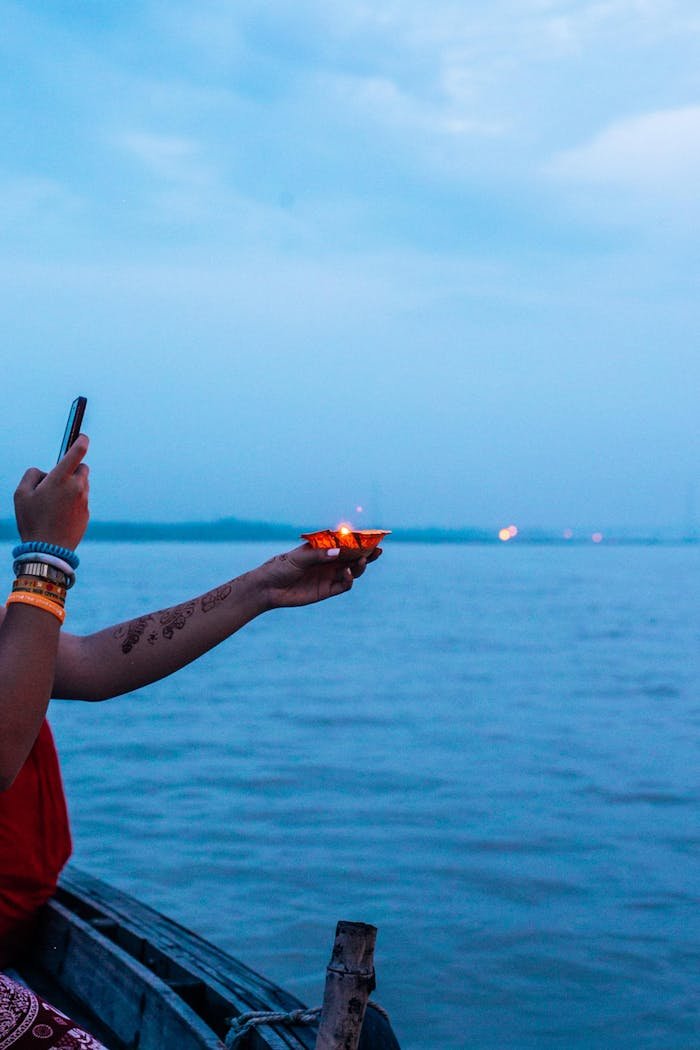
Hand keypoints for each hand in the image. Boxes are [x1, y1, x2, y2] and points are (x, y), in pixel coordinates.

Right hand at [14, 435, 89, 549]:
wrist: (49, 550)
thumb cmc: (32, 520)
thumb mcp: (20, 494)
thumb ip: (32, 474)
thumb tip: (46, 472)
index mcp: (61, 479)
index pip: (77, 452)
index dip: (81, 441)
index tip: (83, 437)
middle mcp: (77, 487)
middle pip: (82, 468)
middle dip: (72, 469)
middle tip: (56, 481)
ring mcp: (84, 501)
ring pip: (82, 485)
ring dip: (72, 487)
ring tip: (54, 503)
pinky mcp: (87, 513)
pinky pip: (81, 501)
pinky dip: (73, 502)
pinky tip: (59, 515)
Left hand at [259, 544, 382, 609]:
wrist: (268, 589)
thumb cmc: (280, 567)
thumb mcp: (298, 558)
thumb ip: (318, 555)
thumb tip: (338, 553)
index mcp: (323, 549)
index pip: (345, 543)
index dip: (359, 541)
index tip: (373, 537)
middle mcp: (328, 562)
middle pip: (353, 557)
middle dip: (366, 554)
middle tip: (377, 550)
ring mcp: (329, 576)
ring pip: (352, 571)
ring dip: (359, 566)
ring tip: (359, 561)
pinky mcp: (327, 591)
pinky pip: (344, 586)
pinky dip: (349, 580)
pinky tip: (347, 574)